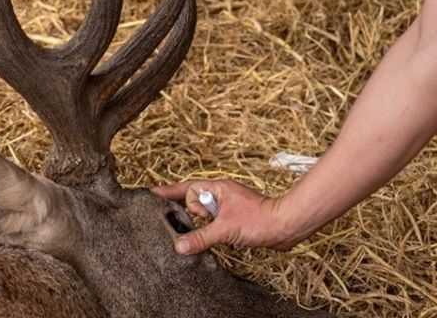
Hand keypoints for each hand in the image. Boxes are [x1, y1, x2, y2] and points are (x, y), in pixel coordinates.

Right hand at [151, 179, 305, 254]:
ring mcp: (227, 206)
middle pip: (192, 201)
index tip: (150, 194)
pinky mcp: (234, 218)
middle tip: (185, 224)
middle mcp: (220, 194)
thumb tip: (180, 246)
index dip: (169, 193)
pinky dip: (209, 230)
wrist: (286, 226)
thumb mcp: (225, 229)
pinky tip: (208, 239)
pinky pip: (213, 222)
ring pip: (203, 213)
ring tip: (199, 233)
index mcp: (216, 188)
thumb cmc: (259, 219)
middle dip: (188, 213)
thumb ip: (201, 237)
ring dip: (199, 223)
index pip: (186, 188)